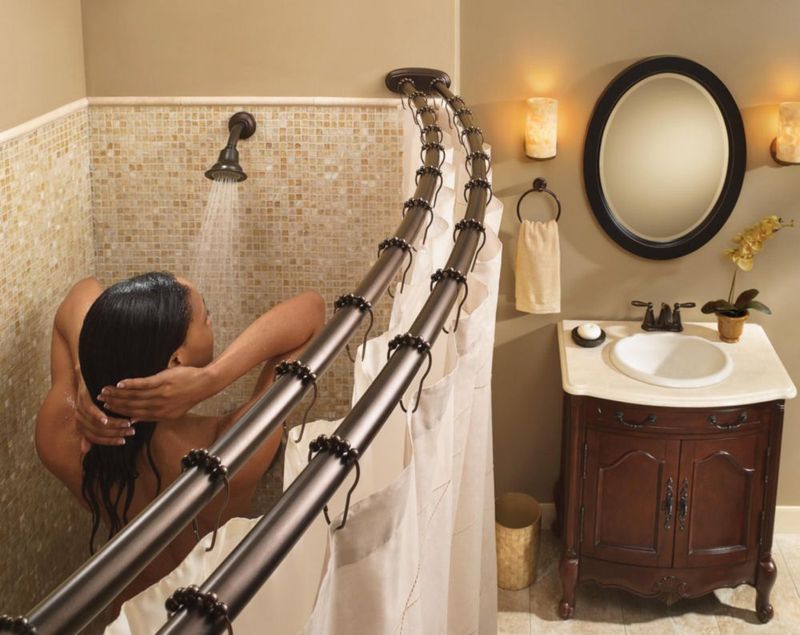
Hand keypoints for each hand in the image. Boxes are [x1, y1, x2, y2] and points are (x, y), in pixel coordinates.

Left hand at [75, 376, 133, 447]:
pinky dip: (99, 416)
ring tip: (127, 424)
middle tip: (130, 432)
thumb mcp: (95, 414)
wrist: (89, 373)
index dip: (108, 441)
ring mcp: (79, 408)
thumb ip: (92, 431)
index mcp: (81, 424)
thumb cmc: (96, 395)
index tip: (123, 441)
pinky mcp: (82, 398)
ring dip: (112, 425)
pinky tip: (109, 418)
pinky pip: (90, 411)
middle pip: (96, 432)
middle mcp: (79, 418)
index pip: (94, 438)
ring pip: (95, 423)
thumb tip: (85, 450)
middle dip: (114, 434)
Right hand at [97, 365, 212, 420]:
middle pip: (132, 407)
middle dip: (114, 403)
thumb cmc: (187, 394)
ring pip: (135, 396)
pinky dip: (130, 385)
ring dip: (118, 394)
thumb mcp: (172, 411)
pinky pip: (143, 385)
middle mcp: (160, 408)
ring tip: (105, 391)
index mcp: (161, 416)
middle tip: (100, 400)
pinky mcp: (163, 382)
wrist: (204, 383)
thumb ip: (152, 415)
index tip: (106, 410)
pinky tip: (120, 383)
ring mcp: (161, 395)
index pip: (136, 416)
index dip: (120, 413)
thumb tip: (134, 420)